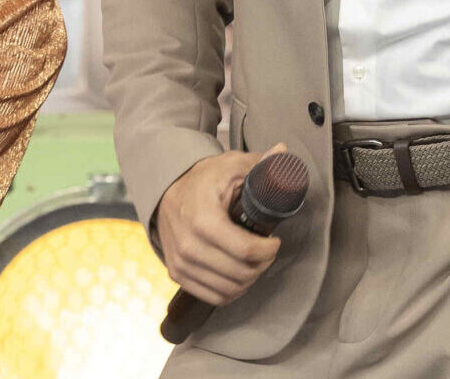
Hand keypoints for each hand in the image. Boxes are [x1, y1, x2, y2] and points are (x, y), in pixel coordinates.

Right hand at [153, 145, 284, 305]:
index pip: (247, 251)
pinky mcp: (177, 274)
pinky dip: (232, 290)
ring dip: (249, 279)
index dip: (269, 250)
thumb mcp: (231, 165)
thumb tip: (284, 152)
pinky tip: (239, 273)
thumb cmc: (204, 180)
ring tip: (254, 261)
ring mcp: (181, 263)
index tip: (275, 240)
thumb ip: (261, 163)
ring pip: (230, 290)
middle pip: (241, 274)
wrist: (164, 191)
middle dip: (262, 264)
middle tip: (267, 251)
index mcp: (203, 219)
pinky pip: (214, 296)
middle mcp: (188, 246)